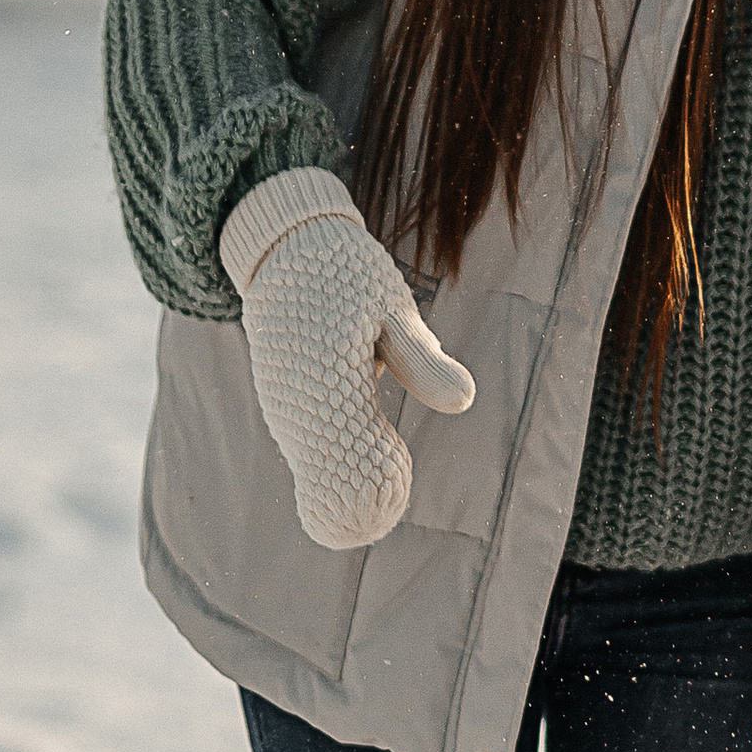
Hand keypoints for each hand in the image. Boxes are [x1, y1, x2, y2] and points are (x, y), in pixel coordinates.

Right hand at [221, 167, 475, 551]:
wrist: (286, 253)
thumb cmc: (347, 276)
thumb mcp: (390, 306)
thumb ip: (421, 358)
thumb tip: (465, 400)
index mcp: (327, 379)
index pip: (351, 459)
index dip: (377, 485)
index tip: (398, 482)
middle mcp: (297, 405)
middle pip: (329, 482)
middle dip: (365, 498)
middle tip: (394, 493)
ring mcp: (286, 410)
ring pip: (319, 470)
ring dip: (354, 483)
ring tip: (389, 482)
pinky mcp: (286, 408)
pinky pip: (313, 453)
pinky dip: (340, 465)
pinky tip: (371, 459)